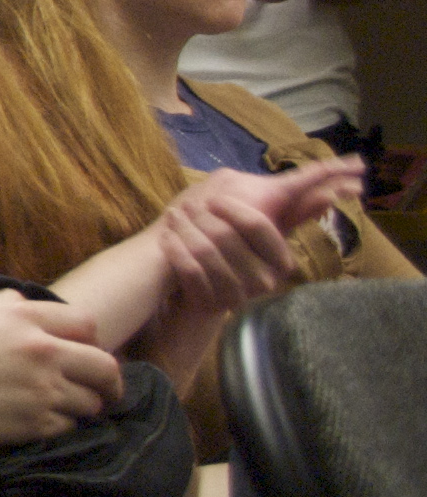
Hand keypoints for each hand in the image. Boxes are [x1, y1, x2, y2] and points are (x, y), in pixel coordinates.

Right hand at [0, 293, 123, 447]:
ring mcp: (44, 389)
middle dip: (109, 381)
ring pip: (91, 401)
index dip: (89, 340)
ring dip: (82, 405)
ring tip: (65, 407)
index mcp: (23, 317)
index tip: (86, 353)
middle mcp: (42, 350)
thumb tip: (21, 306)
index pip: (84, 323)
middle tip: (106, 391)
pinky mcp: (38, 423)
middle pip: (104, 366)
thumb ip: (6, 313)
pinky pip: (70, 425)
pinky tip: (39, 420)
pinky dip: (60, 425)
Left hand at [133, 163, 355, 373]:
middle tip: (186, 204)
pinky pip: (189, 271)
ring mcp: (237, 295)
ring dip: (184, 230)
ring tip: (173, 215)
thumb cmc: (236, 254)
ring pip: (205, 253)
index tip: (213, 197)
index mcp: (279, 259)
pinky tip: (166, 236)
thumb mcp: (264, 234)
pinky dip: (175, 250)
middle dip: (201, 216)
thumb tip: (331, 194)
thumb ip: (295, 211)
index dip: (233, 208)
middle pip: (226, 236)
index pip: (258, 226)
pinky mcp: (210, 303)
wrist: (208, 295)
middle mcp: (263, 280)